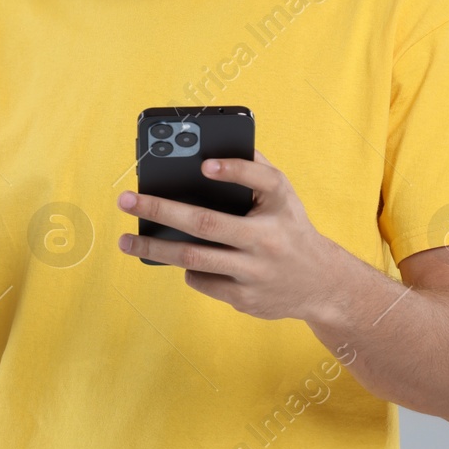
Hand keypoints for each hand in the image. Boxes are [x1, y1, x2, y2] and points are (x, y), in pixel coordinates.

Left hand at [116, 150, 348, 320]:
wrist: (323, 285)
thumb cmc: (292, 230)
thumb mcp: (284, 197)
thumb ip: (255, 170)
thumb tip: (213, 149)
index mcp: (278, 210)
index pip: (261, 181)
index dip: (234, 170)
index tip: (204, 164)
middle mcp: (267, 242)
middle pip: (206, 225)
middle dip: (161, 210)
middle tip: (125, 200)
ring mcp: (254, 274)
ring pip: (194, 259)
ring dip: (155, 248)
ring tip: (126, 240)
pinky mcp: (244, 299)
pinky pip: (202, 280)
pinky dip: (188, 268)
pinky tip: (184, 260)